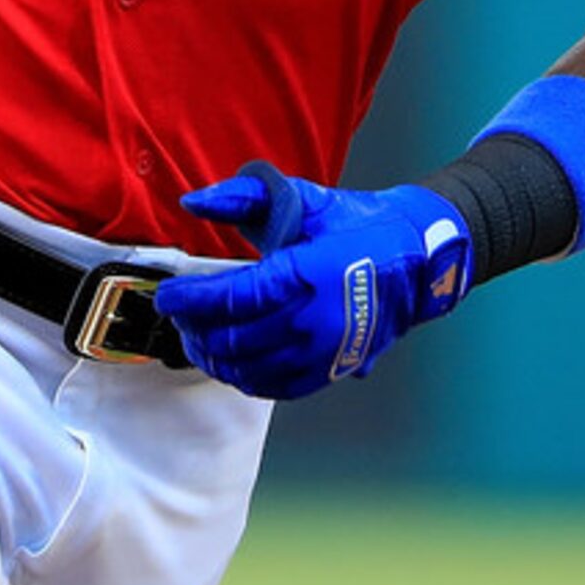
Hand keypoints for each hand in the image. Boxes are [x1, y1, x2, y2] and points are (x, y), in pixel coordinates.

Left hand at [154, 161, 471, 400]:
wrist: (418, 259)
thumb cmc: (357, 226)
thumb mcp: (303, 198)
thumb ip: (243, 196)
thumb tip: (192, 202)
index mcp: (308, 273)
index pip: (232, 298)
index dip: (190, 300)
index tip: (166, 295)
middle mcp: (317, 319)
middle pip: (234, 339)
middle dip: (194, 329)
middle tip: (178, 314)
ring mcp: (326, 351)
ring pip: (250, 370)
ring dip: (213, 358)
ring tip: (196, 338)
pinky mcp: (333, 370)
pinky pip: (276, 388)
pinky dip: (244, 378)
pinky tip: (229, 360)